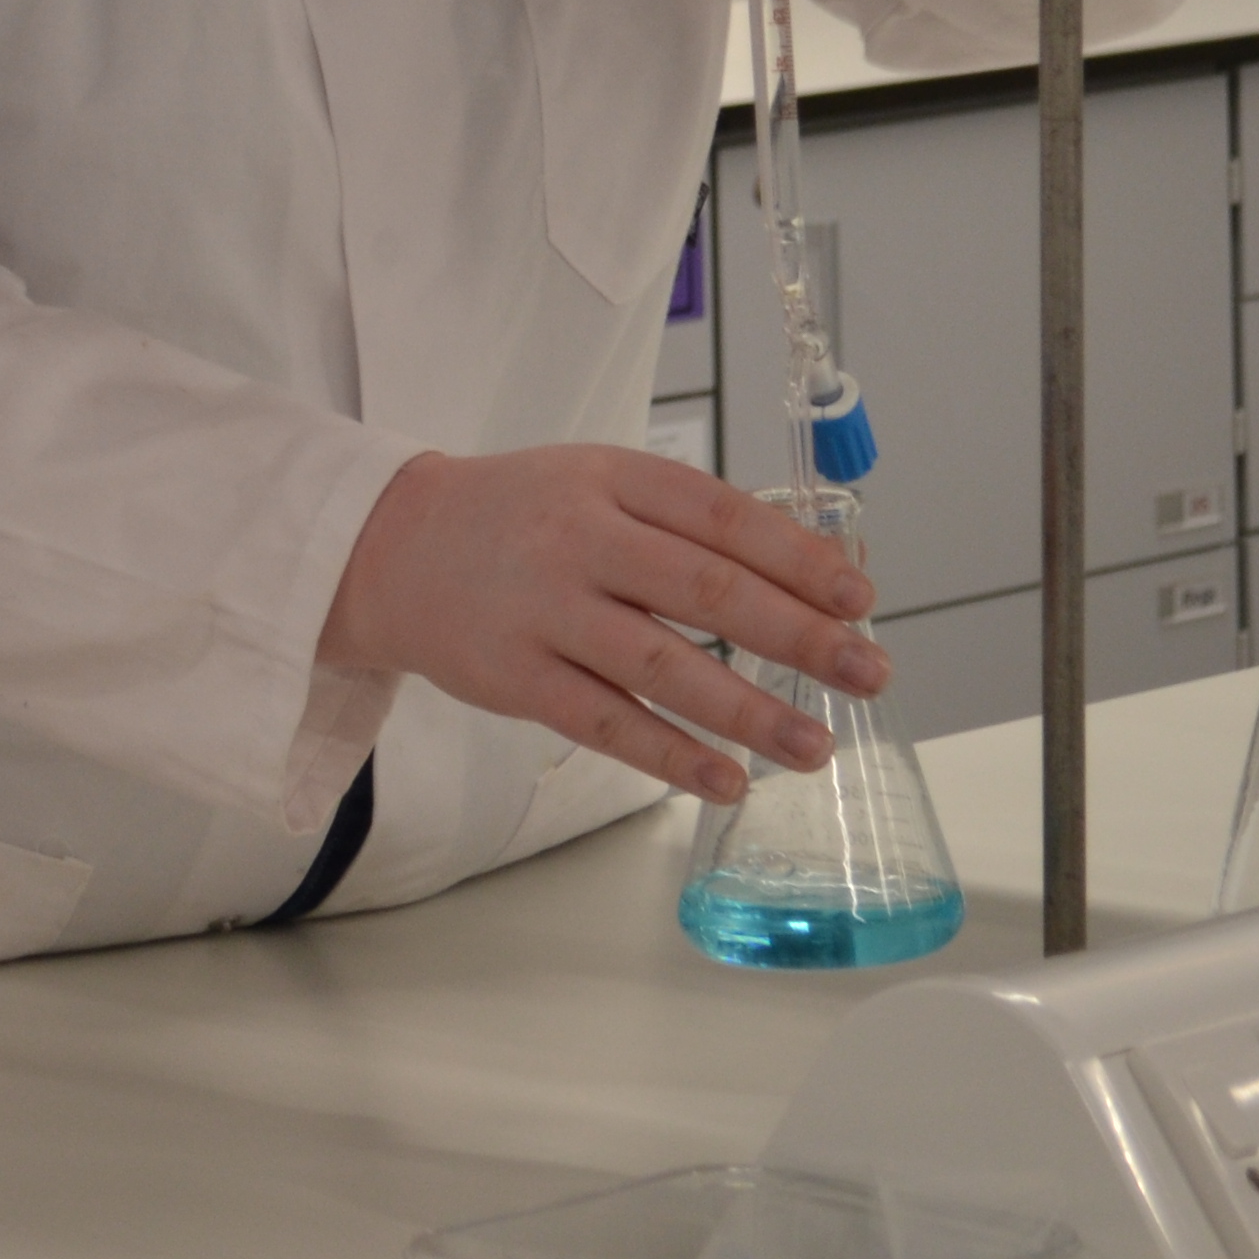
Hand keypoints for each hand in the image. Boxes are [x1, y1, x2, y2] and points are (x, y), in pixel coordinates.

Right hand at [316, 447, 892, 802]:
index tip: (859, 599)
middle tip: (869, 673)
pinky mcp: (514, 676)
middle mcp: (579, 537)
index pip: (722, 517)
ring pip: (662, 666)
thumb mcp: (596, 485)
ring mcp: (544, 608)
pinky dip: (672, 755)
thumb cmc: (519, 517)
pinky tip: (728, 780)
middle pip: (706, 590)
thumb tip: (810, 578)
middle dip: (799, 636)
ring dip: (749, 712)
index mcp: (611, 478)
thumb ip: (686, 524)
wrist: (390, 548)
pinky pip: (607, 721)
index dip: (798, 559)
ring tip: (814, 746)